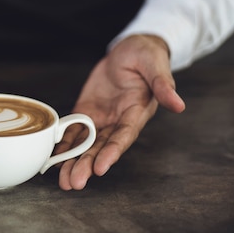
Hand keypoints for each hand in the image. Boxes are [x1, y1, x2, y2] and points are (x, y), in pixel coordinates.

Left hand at [56, 35, 184, 189]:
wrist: (130, 50)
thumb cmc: (146, 56)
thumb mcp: (155, 65)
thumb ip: (163, 85)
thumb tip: (179, 105)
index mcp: (137, 112)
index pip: (124, 136)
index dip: (112, 152)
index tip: (100, 168)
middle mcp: (119, 120)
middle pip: (102, 147)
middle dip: (88, 165)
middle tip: (73, 182)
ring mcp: (102, 117)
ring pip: (87, 144)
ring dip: (74, 161)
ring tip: (63, 180)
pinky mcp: (87, 110)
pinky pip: (74, 130)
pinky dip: (64, 143)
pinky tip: (54, 157)